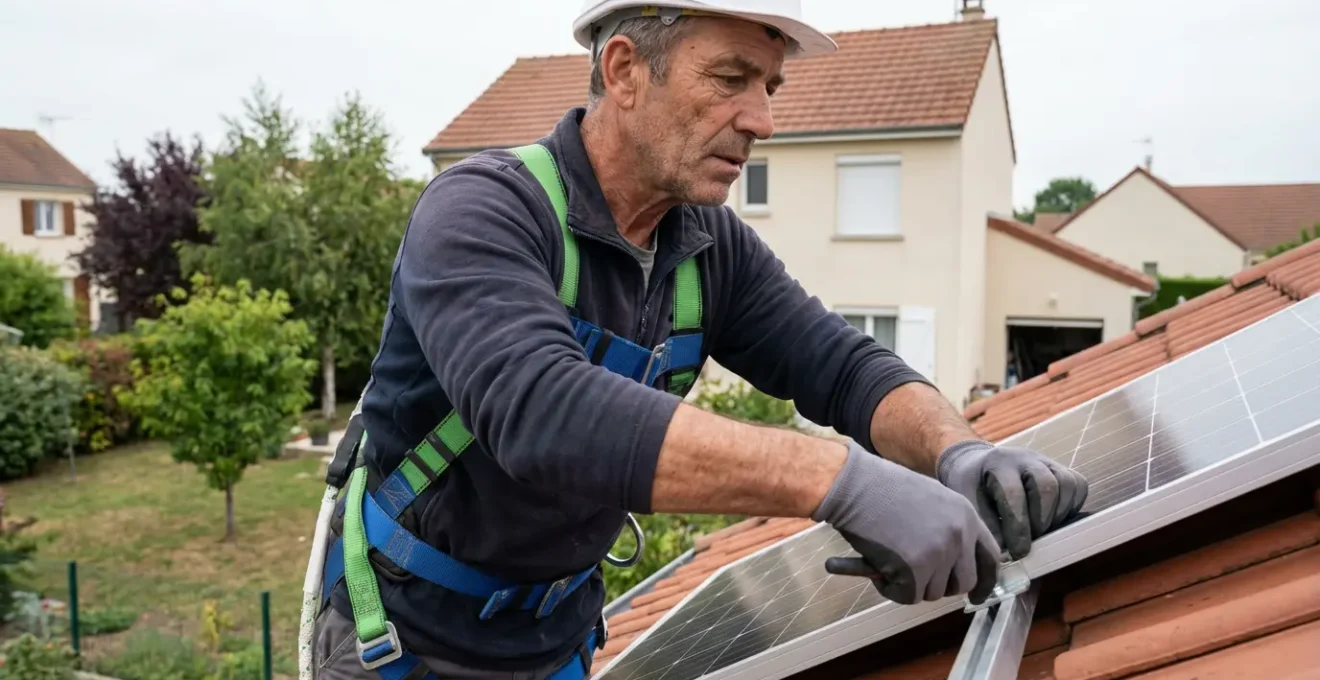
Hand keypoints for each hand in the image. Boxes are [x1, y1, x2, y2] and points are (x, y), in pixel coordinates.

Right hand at [813, 442, 999, 605]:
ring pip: (934, 592)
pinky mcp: (916, 569)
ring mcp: (939, 553)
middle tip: (918, 579)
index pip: (991, 557)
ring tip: (890, 562)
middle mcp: (959, 535)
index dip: (985, 580)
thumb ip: (948, 528)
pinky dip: (891, 590)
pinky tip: (878, 570)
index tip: (976, 594)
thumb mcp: (930, 500)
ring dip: (912, 585)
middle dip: (942, 586)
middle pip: (964, 582)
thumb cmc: (881, 489)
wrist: (854, 485)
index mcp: (966, 515)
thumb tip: (951, 565)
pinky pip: (908, 596)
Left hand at [936, 440, 1088, 559]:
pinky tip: (1052, 521)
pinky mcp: (1061, 470)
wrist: (980, 465)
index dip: (1017, 526)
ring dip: (1057, 516)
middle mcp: (1026, 458)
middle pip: (1046, 486)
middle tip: (1030, 542)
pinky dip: (1070, 508)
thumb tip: (1006, 558)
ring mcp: (1046, 462)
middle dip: (1040, 521)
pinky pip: (1078, 486)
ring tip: (1040, 532)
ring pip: (1067, 485)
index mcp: (998, 464)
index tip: (1017, 552)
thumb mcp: (968, 502)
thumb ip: (985, 527)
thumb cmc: (973, 487)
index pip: (1013, 492)